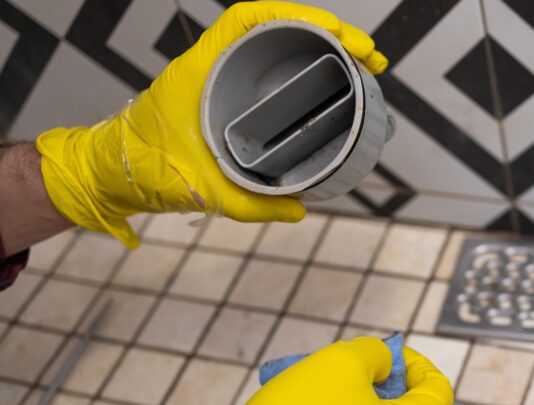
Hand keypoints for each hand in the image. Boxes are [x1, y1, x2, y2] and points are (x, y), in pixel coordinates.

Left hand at [35, 1, 386, 248]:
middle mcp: (215, 66)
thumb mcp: (203, 191)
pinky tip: (334, 85)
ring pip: (280, 48)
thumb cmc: (147, 172)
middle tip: (370, 56)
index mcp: (202, 70)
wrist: (114, 174)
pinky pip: (273, 72)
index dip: (298, 15)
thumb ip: (252, 205)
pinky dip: (306, 71)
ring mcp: (224, 79)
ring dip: (324, 51)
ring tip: (364, 67)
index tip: (337, 32)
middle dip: (329, 34)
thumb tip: (300, 208)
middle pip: (278, 29)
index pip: (249, 19)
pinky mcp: (230, 96)